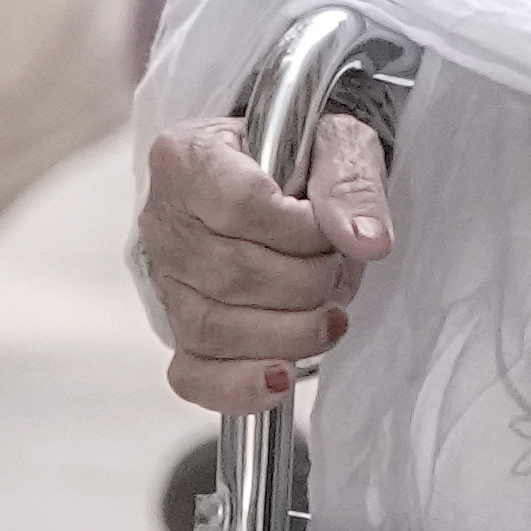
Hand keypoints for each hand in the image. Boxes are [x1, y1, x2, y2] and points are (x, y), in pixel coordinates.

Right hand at [140, 107, 392, 410]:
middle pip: (232, 274)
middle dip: (307, 283)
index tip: (328, 230)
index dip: (298, 230)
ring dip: (291, 333)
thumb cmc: (302, 158)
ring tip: (330, 314)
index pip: (237, 205)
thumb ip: (351, 182)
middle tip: (339, 269)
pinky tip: (281, 377)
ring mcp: (168, 281)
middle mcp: (165, 221)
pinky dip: (239, 386)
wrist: (283, 180)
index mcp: (189, 159)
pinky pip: (193, 374)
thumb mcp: (338, 144)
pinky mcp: (180, 329)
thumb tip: (365, 240)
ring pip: (215, 328)